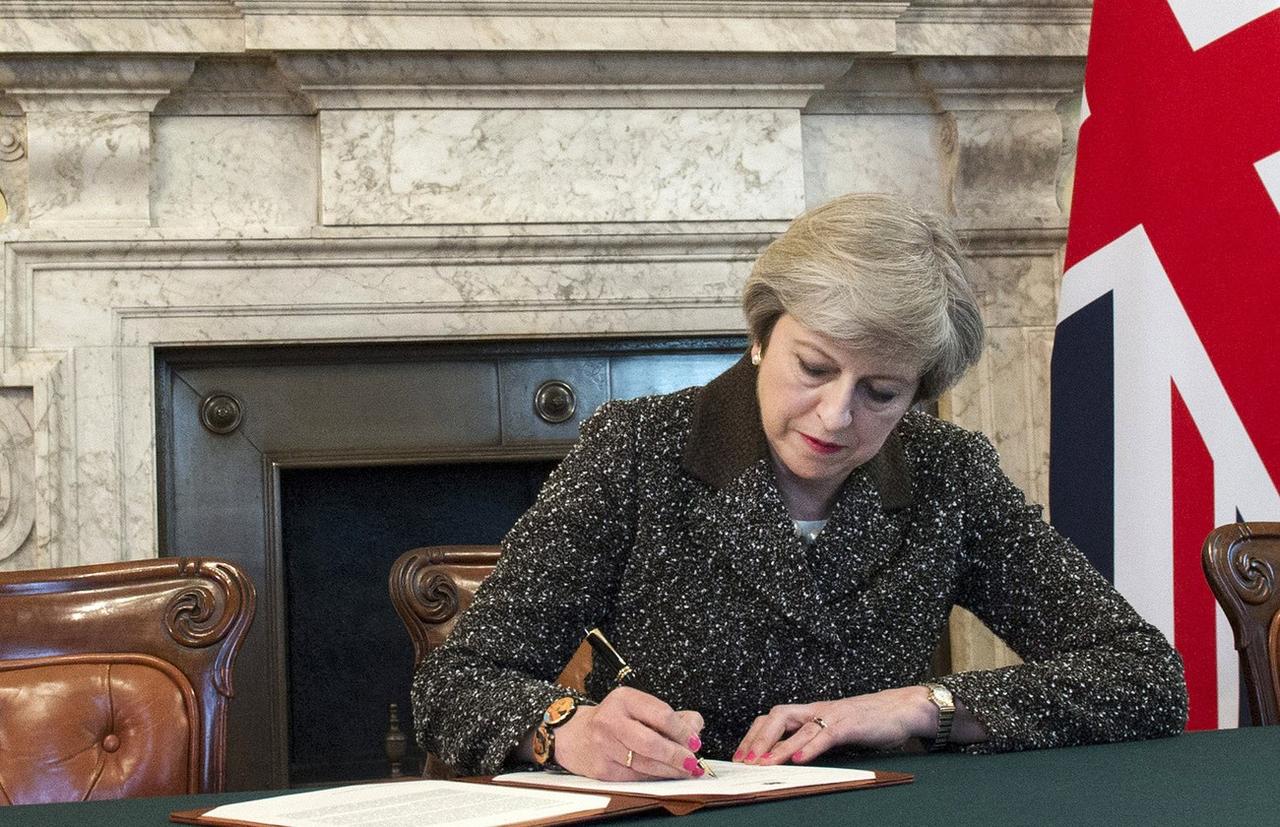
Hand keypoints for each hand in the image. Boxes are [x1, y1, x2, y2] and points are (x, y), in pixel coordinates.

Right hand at [552, 686, 705, 780]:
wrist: (574, 735)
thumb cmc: (611, 720)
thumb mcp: (636, 706)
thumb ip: (668, 715)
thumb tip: (694, 727)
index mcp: (624, 699)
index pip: (661, 714)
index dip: (682, 730)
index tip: (694, 741)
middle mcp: (611, 721)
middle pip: (652, 742)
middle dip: (677, 755)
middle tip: (693, 762)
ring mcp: (604, 747)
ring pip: (646, 764)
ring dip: (670, 770)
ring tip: (685, 770)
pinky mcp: (602, 769)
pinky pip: (636, 777)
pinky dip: (654, 778)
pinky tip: (665, 775)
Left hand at [732, 686, 934, 764]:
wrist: (901, 709)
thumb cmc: (867, 721)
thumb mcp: (833, 731)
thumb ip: (812, 739)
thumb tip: (788, 757)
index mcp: (810, 712)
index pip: (772, 718)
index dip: (753, 735)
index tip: (739, 755)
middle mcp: (817, 710)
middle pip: (777, 716)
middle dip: (758, 738)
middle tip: (745, 760)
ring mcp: (833, 715)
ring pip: (799, 728)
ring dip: (778, 747)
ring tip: (763, 763)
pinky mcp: (850, 724)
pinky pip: (826, 735)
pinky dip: (810, 748)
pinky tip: (799, 760)